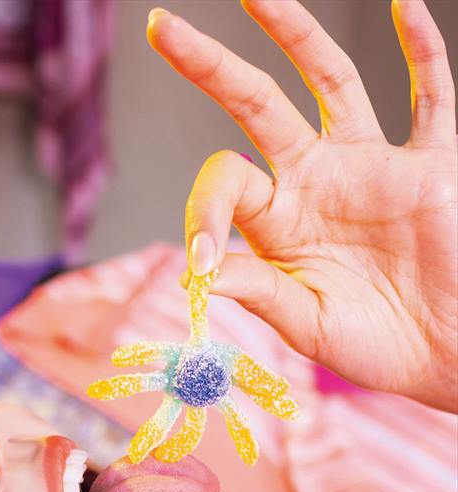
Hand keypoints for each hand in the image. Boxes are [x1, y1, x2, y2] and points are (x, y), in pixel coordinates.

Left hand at [148, 1, 457, 412]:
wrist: (441, 356)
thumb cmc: (370, 347)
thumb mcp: (305, 324)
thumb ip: (259, 291)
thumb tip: (201, 272)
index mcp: (276, 223)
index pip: (227, 183)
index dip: (204, 211)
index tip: (199, 260)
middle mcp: (315, 181)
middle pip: (257, 106)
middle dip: (212, 67)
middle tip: (163, 27)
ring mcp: (371, 166)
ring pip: (332, 80)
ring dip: (296, 33)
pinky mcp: (430, 165)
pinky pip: (430, 95)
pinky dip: (422, 49)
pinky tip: (402, 4)